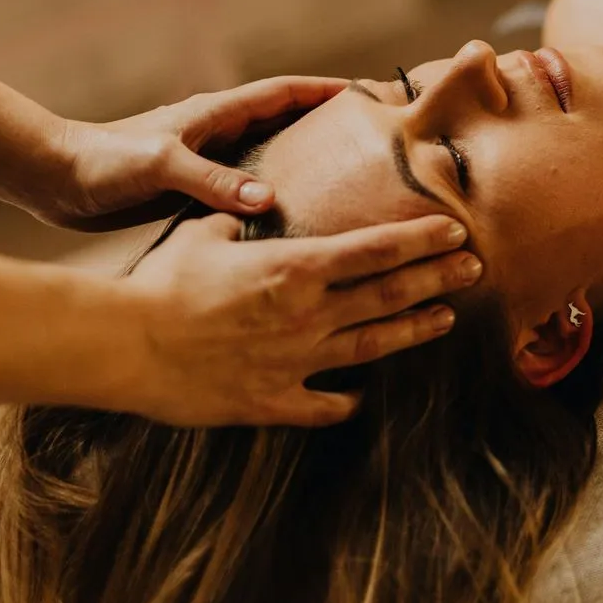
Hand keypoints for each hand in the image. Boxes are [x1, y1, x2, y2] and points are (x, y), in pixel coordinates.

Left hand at [48, 77, 347, 230]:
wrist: (57, 179)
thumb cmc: (106, 160)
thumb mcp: (163, 165)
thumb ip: (214, 181)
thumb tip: (270, 200)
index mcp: (217, 114)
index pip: (284, 93)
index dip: (325, 90)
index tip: (367, 92)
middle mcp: (219, 133)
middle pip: (285, 123)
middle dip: (325, 126)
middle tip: (369, 142)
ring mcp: (207, 162)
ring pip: (268, 158)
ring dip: (302, 165)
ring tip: (345, 186)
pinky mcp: (192, 191)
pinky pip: (245, 191)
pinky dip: (271, 199)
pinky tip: (289, 223)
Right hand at [120, 211, 482, 425]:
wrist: (128, 344)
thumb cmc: (163, 280)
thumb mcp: (208, 231)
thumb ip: (243, 215)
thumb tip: (259, 196)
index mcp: (296, 268)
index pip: (376, 248)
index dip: (422, 240)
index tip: (455, 231)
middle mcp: (308, 314)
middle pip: (388, 294)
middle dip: (436, 279)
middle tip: (474, 268)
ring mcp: (295, 363)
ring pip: (371, 348)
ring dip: (413, 331)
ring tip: (446, 318)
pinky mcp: (272, 402)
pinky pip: (322, 406)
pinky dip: (346, 402)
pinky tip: (361, 398)